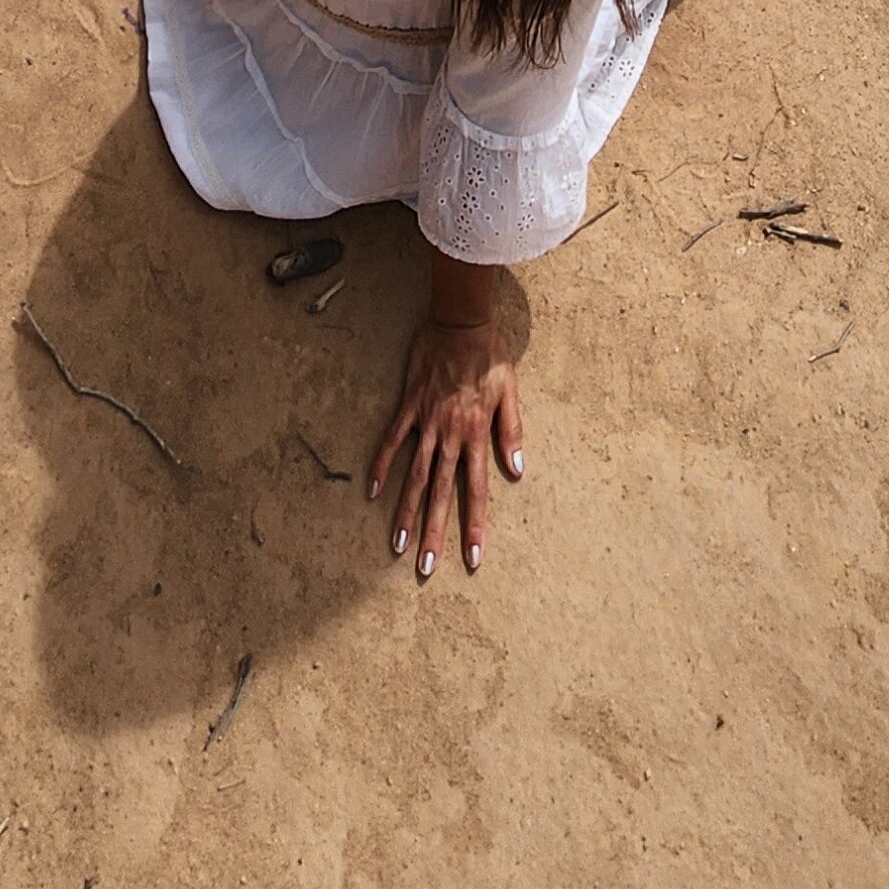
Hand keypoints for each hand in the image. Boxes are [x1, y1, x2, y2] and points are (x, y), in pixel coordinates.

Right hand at [368, 319, 523, 579]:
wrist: (460, 320)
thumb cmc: (490, 355)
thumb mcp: (511, 390)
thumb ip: (512, 431)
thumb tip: (517, 470)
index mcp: (477, 433)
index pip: (476, 490)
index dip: (475, 525)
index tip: (472, 558)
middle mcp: (451, 434)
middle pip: (440, 492)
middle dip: (434, 532)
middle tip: (426, 568)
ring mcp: (427, 422)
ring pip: (414, 475)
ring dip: (406, 510)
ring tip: (398, 544)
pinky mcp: (409, 406)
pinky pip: (393, 439)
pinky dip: (381, 463)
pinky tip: (372, 489)